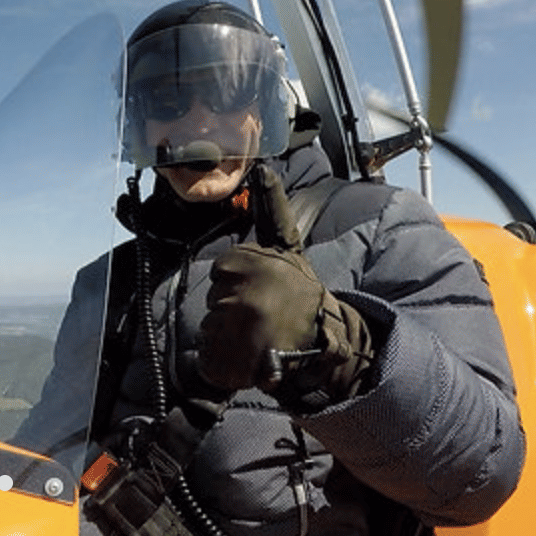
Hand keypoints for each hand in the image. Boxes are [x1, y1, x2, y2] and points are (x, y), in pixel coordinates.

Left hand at [196, 166, 373, 403]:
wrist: (326, 349)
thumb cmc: (303, 298)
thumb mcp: (288, 250)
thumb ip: (271, 211)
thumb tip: (262, 169)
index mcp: (259, 263)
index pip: (223, 269)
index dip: (239, 282)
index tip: (265, 288)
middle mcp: (249, 293)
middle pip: (213, 299)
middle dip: (232, 310)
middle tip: (264, 319)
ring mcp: (240, 329)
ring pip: (211, 329)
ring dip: (229, 338)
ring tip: (261, 339)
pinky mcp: (233, 362)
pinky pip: (209, 360)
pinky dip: (223, 366)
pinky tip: (251, 361)